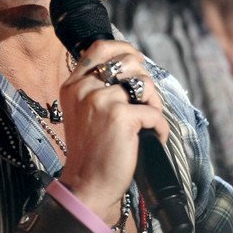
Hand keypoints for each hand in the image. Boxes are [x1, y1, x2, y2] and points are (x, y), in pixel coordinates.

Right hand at [56, 39, 167, 219]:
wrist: (87, 185)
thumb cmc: (92, 151)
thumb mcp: (83, 112)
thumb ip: (98, 88)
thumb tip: (131, 67)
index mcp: (73, 85)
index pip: (100, 48)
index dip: (124, 49)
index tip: (136, 60)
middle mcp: (84, 88)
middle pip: (129, 62)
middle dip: (145, 81)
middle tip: (145, 103)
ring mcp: (102, 100)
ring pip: (145, 84)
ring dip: (154, 103)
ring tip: (147, 122)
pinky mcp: (121, 116)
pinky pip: (154, 112)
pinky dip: (159, 127)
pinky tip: (151, 138)